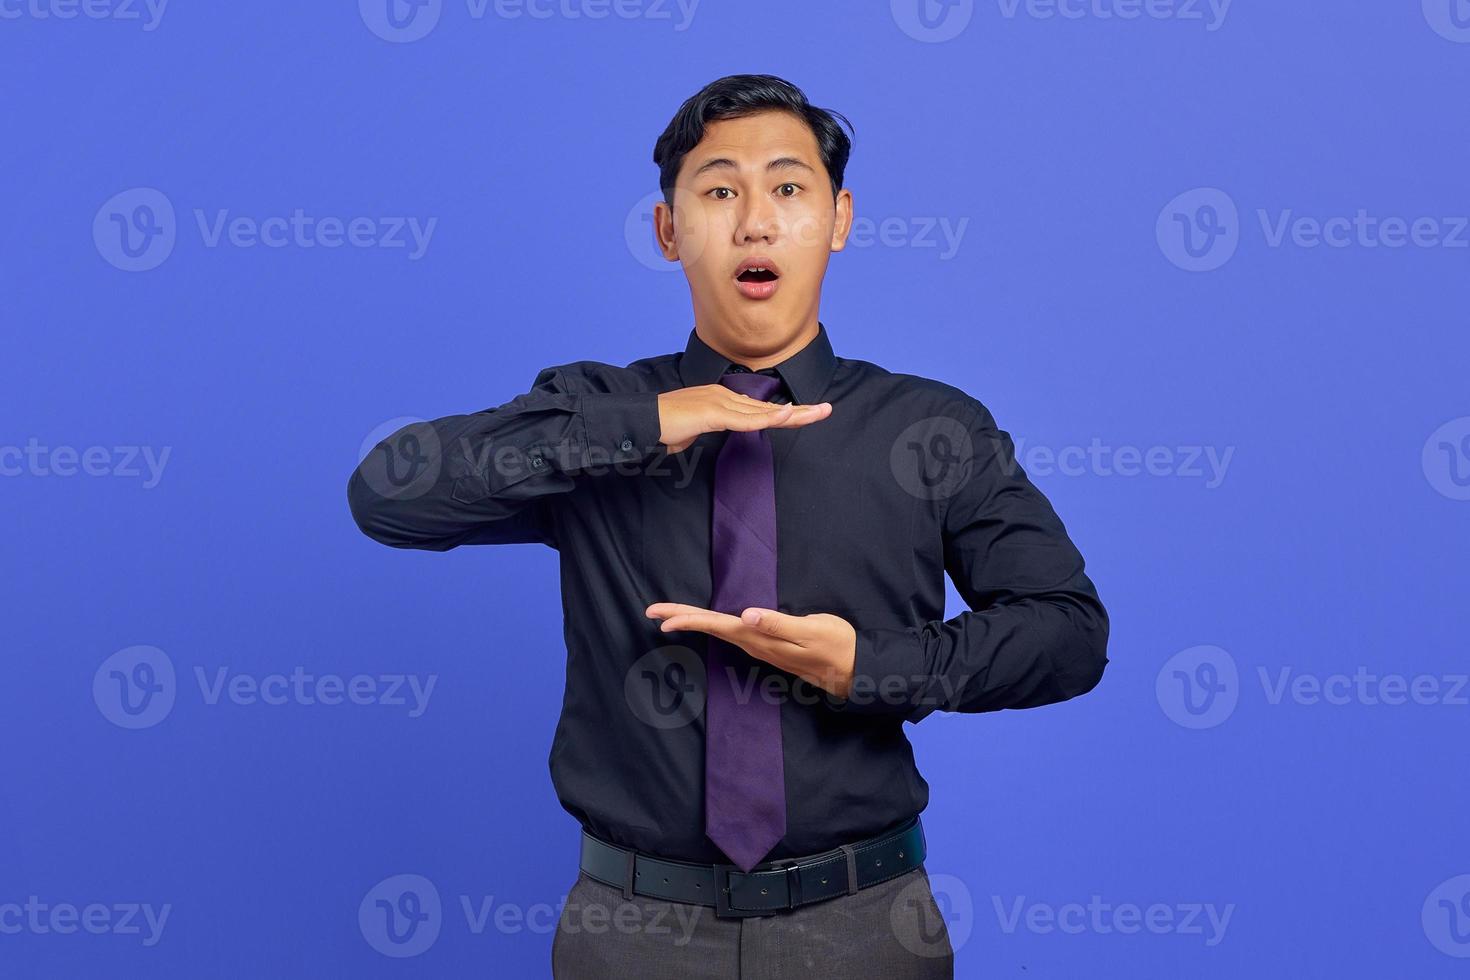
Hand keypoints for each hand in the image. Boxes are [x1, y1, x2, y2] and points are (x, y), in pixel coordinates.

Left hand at [644, 602, 856, 697]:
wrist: (853, 670)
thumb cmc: (836, 646)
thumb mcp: (812, 631)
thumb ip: (780, 624)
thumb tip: (747, 616)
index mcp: (759, 638)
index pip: (715, 625)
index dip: (687, 619)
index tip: (659, 617)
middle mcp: (754, 643)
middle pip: (710, 627)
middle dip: (680, 617)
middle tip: (649, 611)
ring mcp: (760, 646)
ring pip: (718, 630)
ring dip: (693, 621)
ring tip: (669, 616)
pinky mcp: (768, 644)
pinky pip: (731, 633)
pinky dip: (712, 626)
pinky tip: (707, 623)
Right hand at [656, 385, 831, 453]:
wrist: (642, 421)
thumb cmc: (663, 428)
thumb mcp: (693, 430)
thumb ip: (707, 430)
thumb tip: (709, 433)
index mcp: (721, 400)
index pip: (760, 410)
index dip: (784, 414)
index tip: (805, 415)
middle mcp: (724, 397)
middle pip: (768, 407)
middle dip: (800, 410)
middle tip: (827, 409)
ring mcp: (719, 402)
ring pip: (763, 412)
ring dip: (794, 414)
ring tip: (819, 413)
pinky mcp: (712, 412)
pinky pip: (745, 419)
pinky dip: (767, 418)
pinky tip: (786, 415)